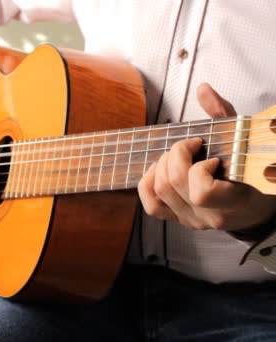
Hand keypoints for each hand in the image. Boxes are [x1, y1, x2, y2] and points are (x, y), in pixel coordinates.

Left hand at [138, 83, 275, 230]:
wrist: (258, 206)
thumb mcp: (245, 141)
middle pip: (173, 183)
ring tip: (178, 156)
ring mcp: (192, 219)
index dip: (199, 168)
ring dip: (162, 165)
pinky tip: (159, 170)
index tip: (210, 155)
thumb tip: (203, 90)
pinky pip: (152, 206)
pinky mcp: (179, 218)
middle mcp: (209, 215)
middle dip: (175, 155)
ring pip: (160, 191)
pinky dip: (148, 184)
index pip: (201, 192)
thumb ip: (222, 114)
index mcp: (233, 201)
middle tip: (189, 146)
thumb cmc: (253, 171)